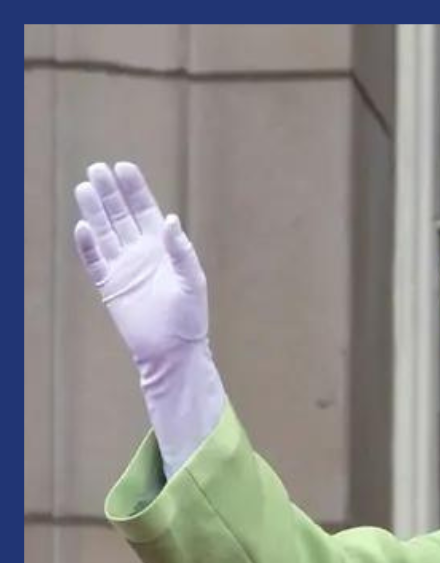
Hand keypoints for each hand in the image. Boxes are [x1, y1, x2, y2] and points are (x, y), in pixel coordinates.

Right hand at [73, 162, 225, 476]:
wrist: (174, 352)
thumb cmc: (190, 319)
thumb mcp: (192, 282)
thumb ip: (181, 251)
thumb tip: (170, 220)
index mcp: (163, 249)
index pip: (146, 211)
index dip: (135, 189)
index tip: (124, 167)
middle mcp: (141, 254)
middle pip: (120, 215)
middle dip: (110, 192)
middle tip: (97, 168)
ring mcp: (123, 269)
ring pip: (104, 232)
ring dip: (94, 211)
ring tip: (84, 186)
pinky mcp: (110, 287)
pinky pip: (93, 261)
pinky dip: (87, 245)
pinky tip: (82, 227)